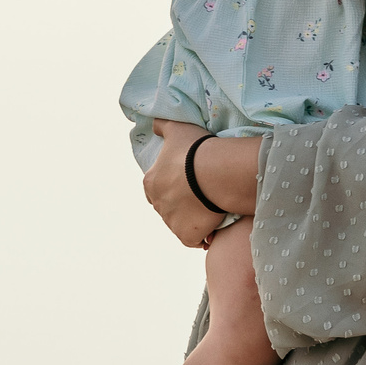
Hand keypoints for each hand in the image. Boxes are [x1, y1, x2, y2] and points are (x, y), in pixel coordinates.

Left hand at [144, 122, 223, 247]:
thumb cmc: (195, 150)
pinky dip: (202, 236)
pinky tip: (214, 227)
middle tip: (202, 195)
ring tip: (211, 210)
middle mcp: (157, 205)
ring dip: (192, 220)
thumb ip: (162, 126)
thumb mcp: (176, 129)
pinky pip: (194, 239)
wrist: (215, 173)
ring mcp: (171, 223)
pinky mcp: (186, 236)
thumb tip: (154, 125)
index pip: (156, 188)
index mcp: (151, 183)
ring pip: (181, 224)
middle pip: (169, 207)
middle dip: (182, 204)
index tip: (188, 181)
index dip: (172, 185)